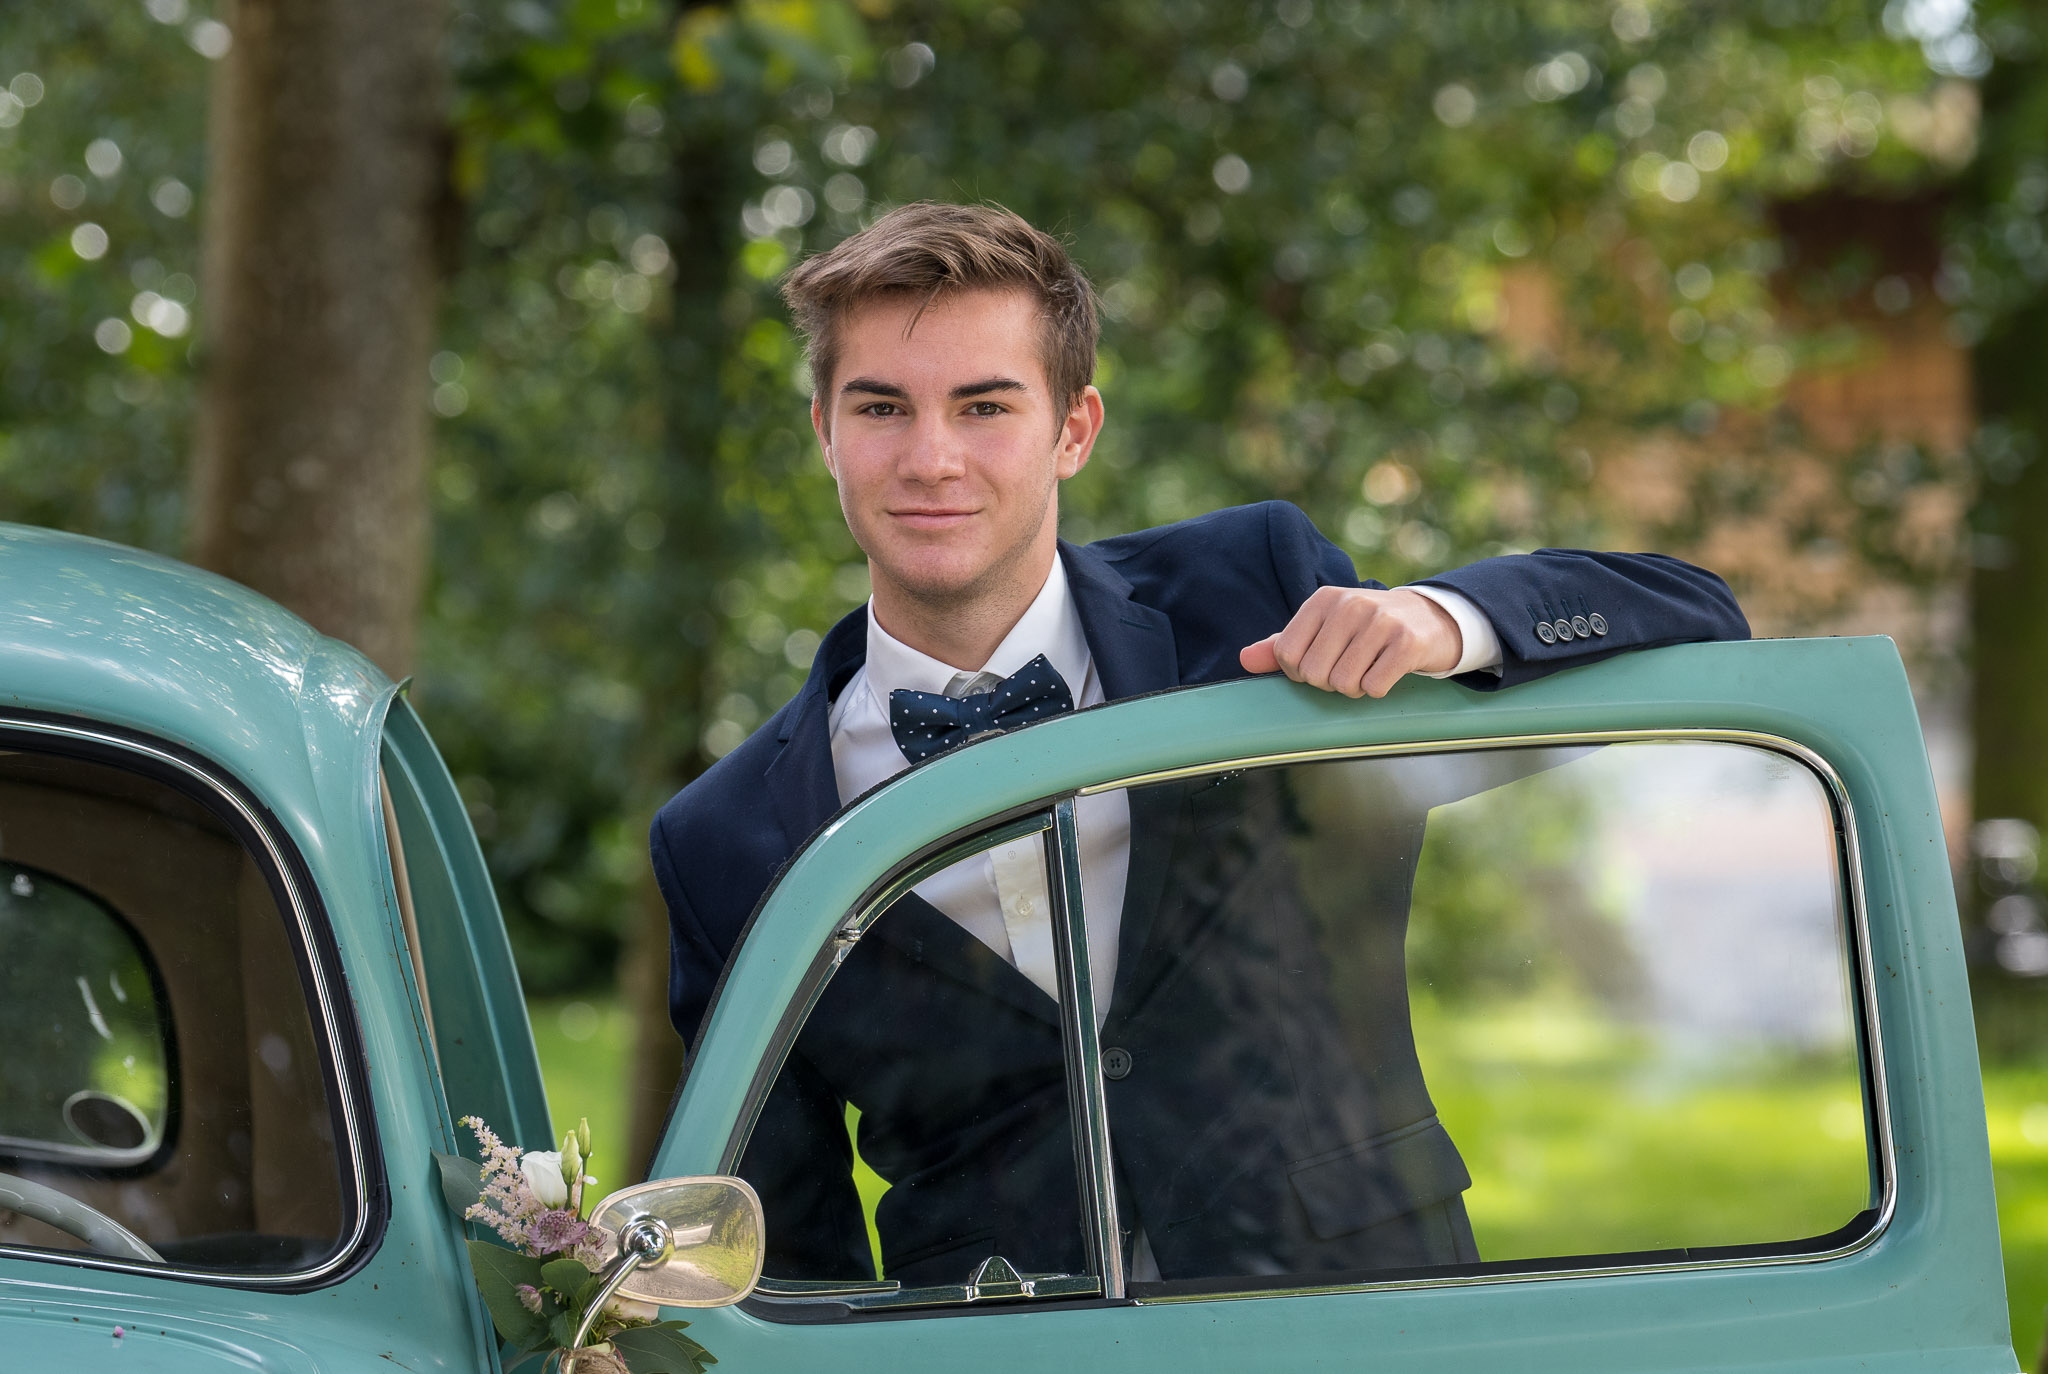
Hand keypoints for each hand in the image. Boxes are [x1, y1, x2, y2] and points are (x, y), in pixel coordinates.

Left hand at [1239, 587, 1462, 698]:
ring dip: (1354, 688)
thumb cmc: (1367, 629)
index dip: (1299, 673)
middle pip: (1313, 673)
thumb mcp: (1324, 628)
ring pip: (1343, 682)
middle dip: (1329, 682)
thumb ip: (1284, 644)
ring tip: (1368, 669)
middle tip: (1350, 668)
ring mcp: (1381, 621)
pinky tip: (1388, 670)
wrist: (1430, 618)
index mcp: (1323, 599)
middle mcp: (1350, 604)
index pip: (1286, 654)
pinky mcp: (1407, 642)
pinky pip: (1374, 686)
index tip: (1320, 664)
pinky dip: (1378, 689)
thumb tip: (1244, 659)